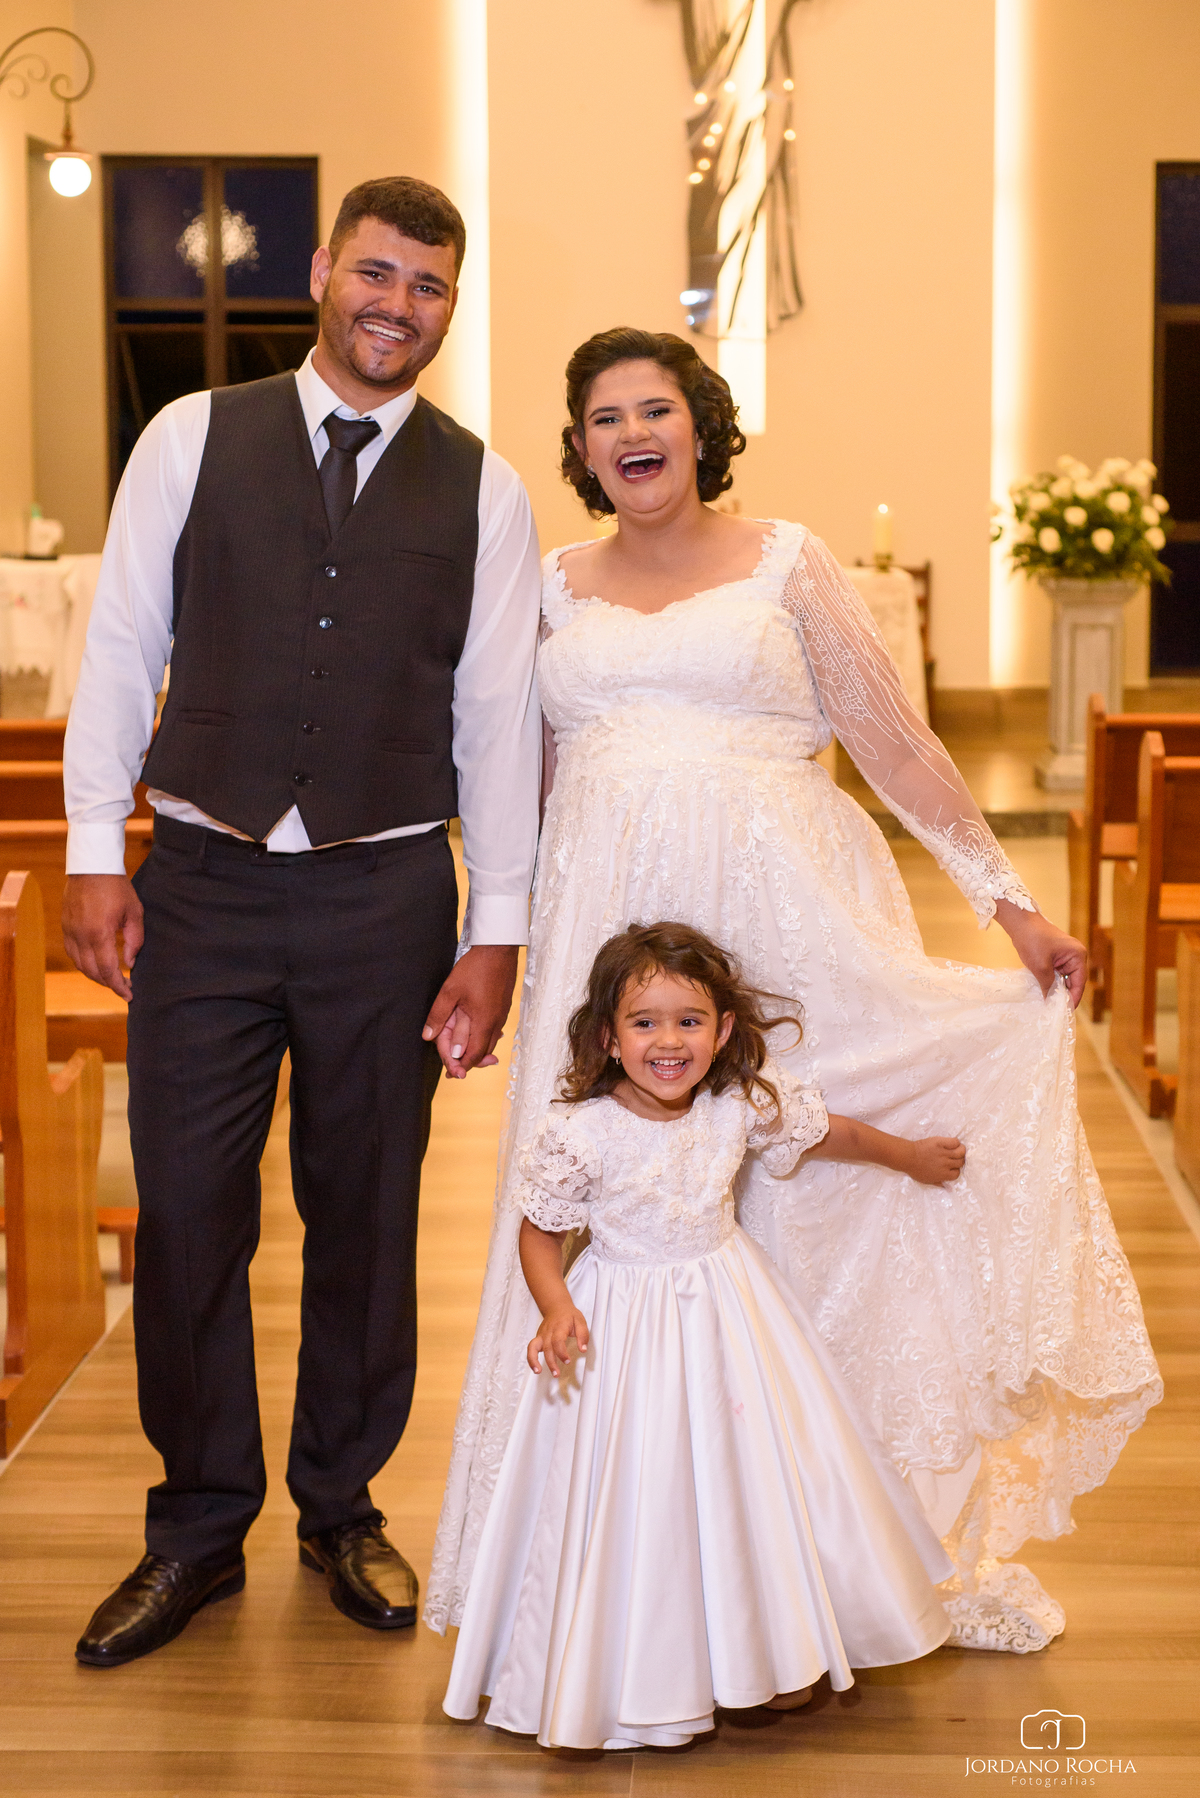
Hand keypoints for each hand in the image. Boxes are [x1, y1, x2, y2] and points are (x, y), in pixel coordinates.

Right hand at [62, 874, 143, 1000]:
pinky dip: (84, 963)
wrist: (92, 865)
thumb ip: (134, 940)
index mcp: (99, 934)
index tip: (129, 995)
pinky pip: (72, 952)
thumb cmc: (117, 886)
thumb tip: (130, 963)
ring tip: (112, 978)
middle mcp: (80, 936)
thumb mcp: (134, 912)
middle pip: (92, 972)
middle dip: (109, 984)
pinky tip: (96, 963)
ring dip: (95, 975)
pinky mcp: (65, 926)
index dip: (119, 987)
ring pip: (80, 964)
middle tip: (124, 988)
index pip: (108, 971)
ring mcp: (70, 931)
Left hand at [422, 943, 518, 1077]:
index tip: (450, 1074)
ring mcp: (501, 1015)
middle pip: (482, 1052)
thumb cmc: (475, 968)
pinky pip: (494, 1031)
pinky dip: (483, 1039)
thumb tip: (428, 1037)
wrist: (498, 949)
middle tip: (454, 1072)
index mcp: (482, 1022)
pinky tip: (476, 1037)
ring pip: (489, 1042)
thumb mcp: (450, 991)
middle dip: (467, 1063)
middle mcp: (495, 1023)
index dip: (459, 1065)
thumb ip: (439, 1016)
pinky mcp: (503, 1008)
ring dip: (476, 1052)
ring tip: (464, 1058)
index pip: (471, 1055)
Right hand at [527, 1301, 589, 1375]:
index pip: (558, 1341)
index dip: (561, 1352)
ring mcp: (541, 1335)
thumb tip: (583, 1349)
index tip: (568, 1361)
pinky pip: (530, 1349)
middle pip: (547, 1347)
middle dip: (551, 1362)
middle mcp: (548, 1332)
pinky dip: (530, 1359)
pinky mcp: (538, 1339)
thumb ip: (583, 1335)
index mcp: (559, 1327)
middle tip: (557, 1373)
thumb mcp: (580, 1321)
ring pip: (535, 1348)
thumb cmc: (569, 1315)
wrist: (556, 1306)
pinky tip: (535, 1369)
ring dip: (535, 1361)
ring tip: (538, 1372)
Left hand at [902, 1135, 965, 1185]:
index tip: (951, 1167)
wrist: (907, 1157)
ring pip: (961, 1151)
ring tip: (956, 1149)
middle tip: (954, 1157)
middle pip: (961, 1162)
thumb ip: (938, 1183)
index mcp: (943, 1174)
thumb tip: (947, 1187)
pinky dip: (955, 1142)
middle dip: (959, 1160)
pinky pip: (955, 1141)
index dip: (955, 1170)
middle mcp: (946, 1164)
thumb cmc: (915, 1170)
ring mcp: (944, 1153)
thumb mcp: (927, 1180)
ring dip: (961, 1150)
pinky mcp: (941, 1143)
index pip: (957, 1174)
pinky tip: (951, 1143)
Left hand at [994, 899, 1086, 1007]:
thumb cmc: (1031, 939)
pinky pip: (1058, 973)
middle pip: (1074, 981)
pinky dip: (1052, 982)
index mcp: (1077, 955)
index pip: (1080, 982)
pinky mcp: (1057, 956)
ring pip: (1065, 978)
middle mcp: (1076, 955)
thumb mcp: (1039, 966)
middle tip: (1056, 1010)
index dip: (1073, 998)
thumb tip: (1050, 1002)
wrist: (1020, 922)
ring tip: (1050, 1004)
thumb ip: (1047, 985)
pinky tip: (1045, 992)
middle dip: (1065, 995)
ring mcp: (1066, 955)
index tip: (1065, 1012)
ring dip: (1057, 989)